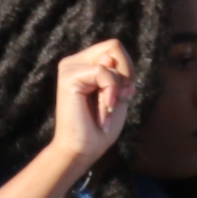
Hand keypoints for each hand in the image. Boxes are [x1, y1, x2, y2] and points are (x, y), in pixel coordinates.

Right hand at [46, 38, 136, 175]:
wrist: (84, 150)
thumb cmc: (101, 126)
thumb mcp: (118, 93)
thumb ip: (118, 71)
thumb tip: (109, 54)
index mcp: (85, 64)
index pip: (115, 48)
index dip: (128, 69)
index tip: (122, 94)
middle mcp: (74, 62)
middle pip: (115, 46)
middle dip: (124, 76)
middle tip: (115, 100)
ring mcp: (69, 68)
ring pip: (111, 58)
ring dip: (116, 89)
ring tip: (105, 109)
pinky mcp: (68, 77)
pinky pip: (104, 73)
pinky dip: (111, 93)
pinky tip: (104, 110)